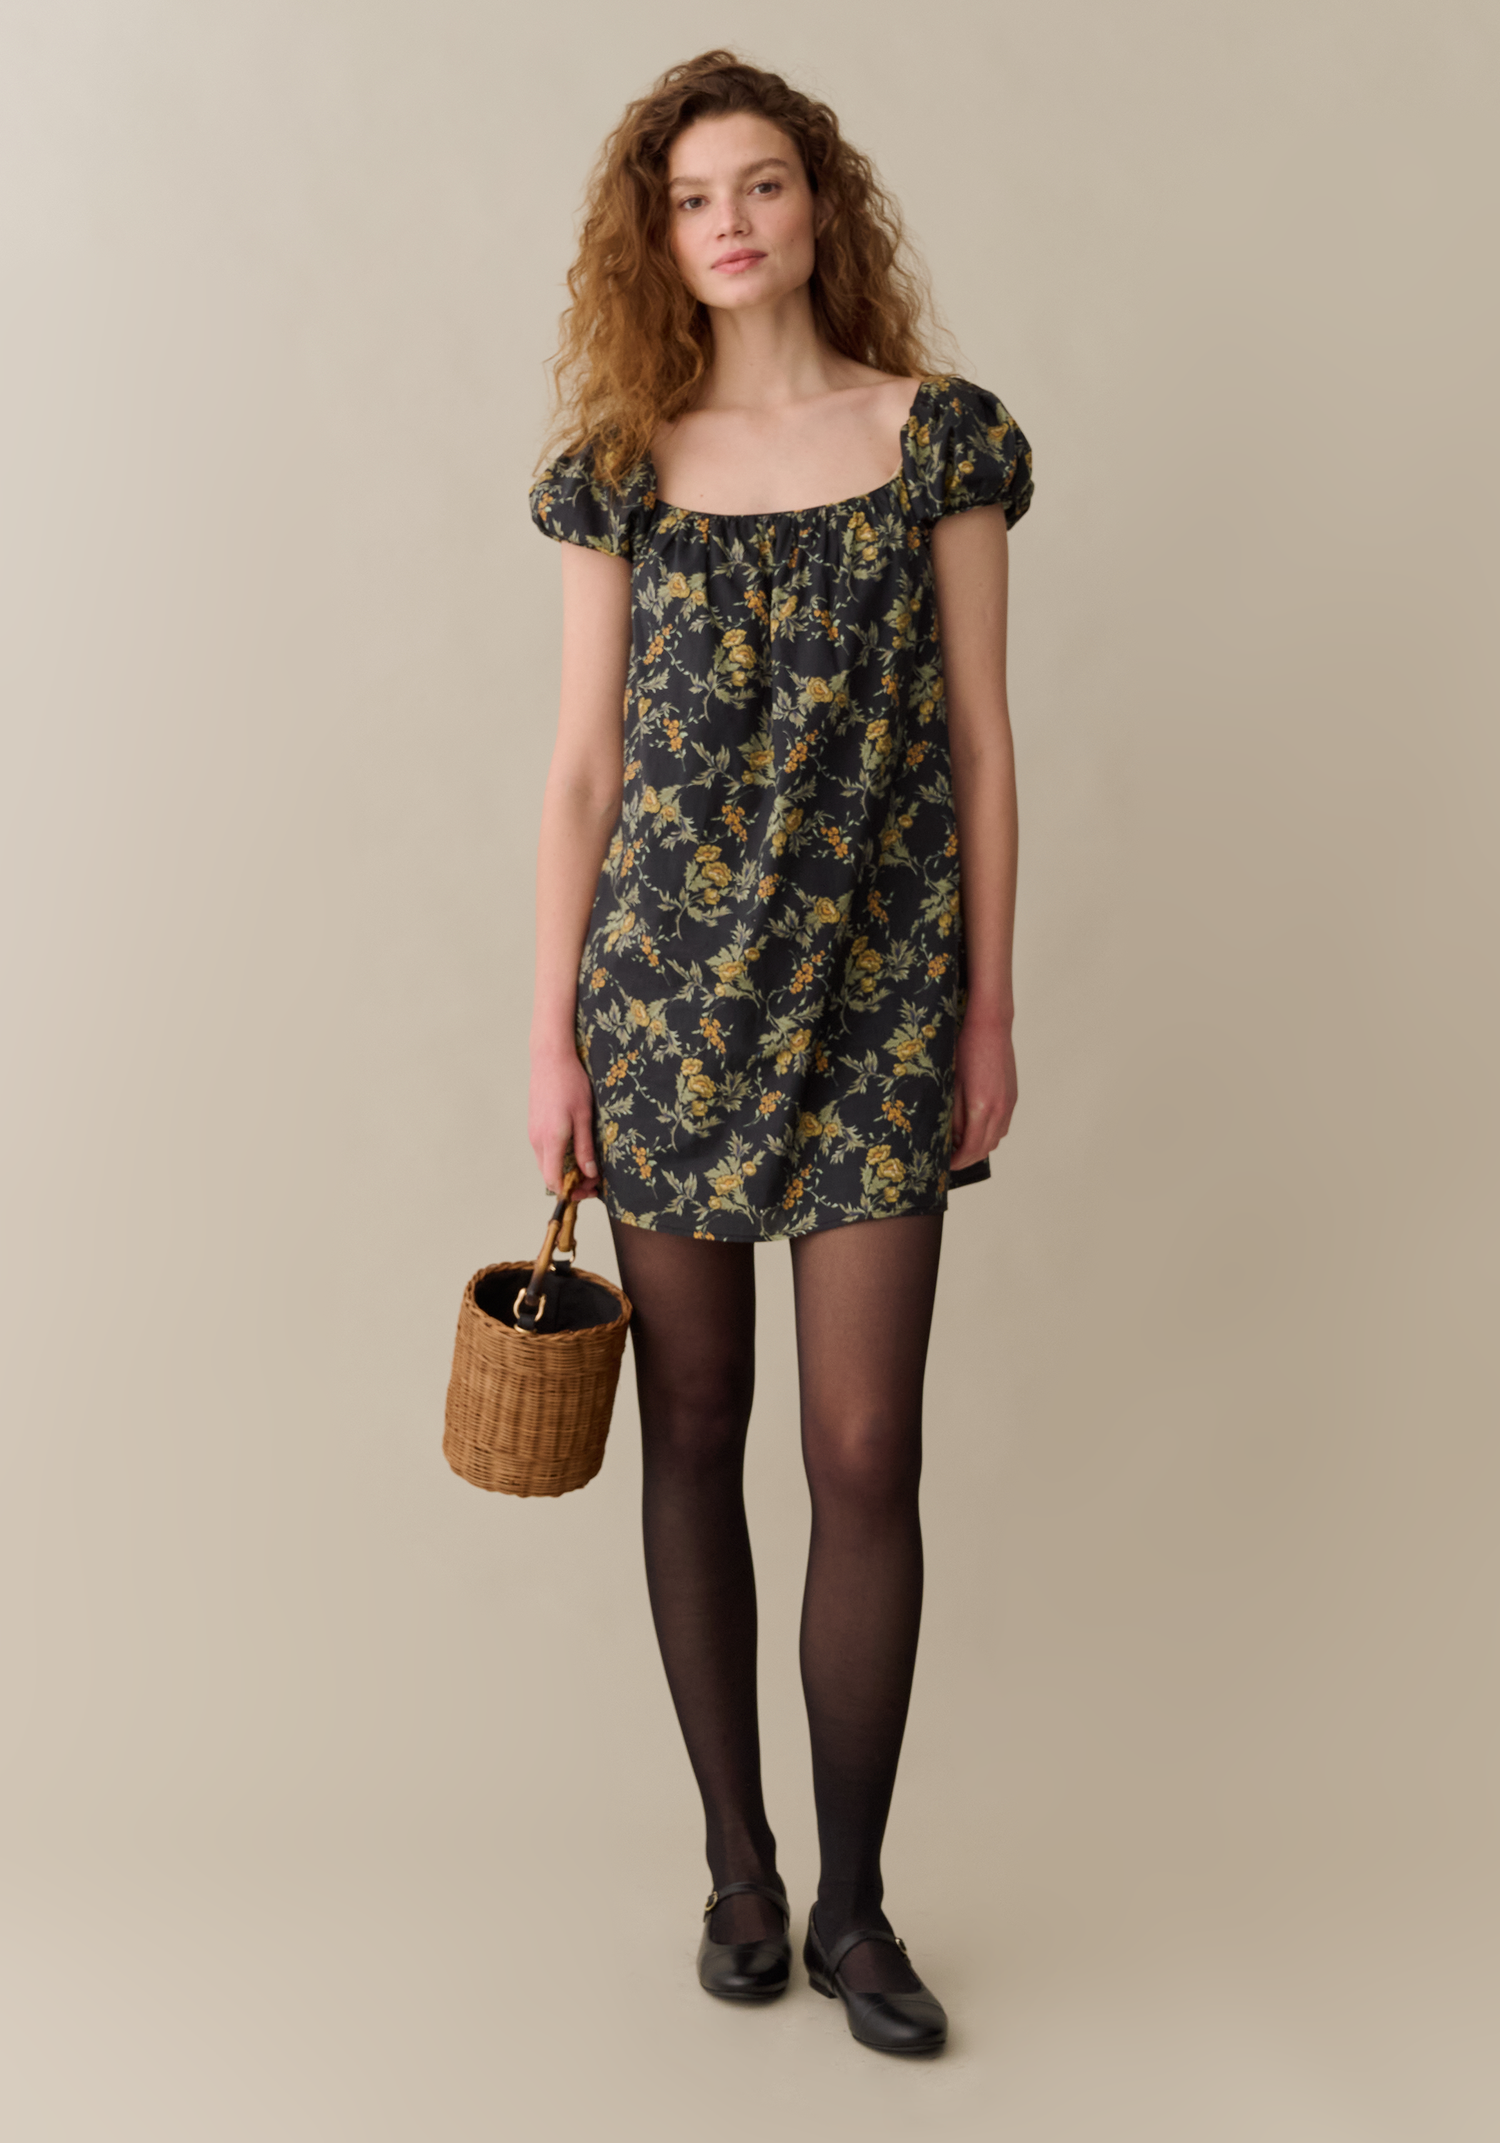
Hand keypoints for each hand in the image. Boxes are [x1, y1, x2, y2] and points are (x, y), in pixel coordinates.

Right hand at [528, 1040, 601, 1202]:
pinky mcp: (534, 1126)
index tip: (589, 1191)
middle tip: (593, 1181)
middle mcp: (537, 1140)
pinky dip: (558, 1158)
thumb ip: (585, 1147)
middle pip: (549, 1175)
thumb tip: (589, 1174)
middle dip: (570, 1184)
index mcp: (551, 1140)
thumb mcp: (584, 1117)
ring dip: (564, 1170)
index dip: (570, 1192)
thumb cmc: (570, 1084)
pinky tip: (575, 1150)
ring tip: (587, 1167)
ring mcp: (533, 1133)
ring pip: (546, 1163)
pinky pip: (544, 1151)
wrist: (550, 1060)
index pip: (553, 1180)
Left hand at [950, 1008, 1016, 1172]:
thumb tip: (952, 1137)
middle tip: (950, 1159)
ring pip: (996, 1138)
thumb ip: (954, 1115)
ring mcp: (1009, 1104)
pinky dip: (989, 1134)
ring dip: (980, 1147)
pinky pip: (1002, 1125)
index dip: (958, 1161)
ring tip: (960, 1144)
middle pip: (986, 1148)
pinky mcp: (1012, 1097)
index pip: (971, 1148)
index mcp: (982, 1108)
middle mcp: (999, 1109)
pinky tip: (974, 1127)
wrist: (990, 1027)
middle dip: (968, 1158)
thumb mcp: (951, 1084)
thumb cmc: (965, 1049)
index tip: (946, 1165)